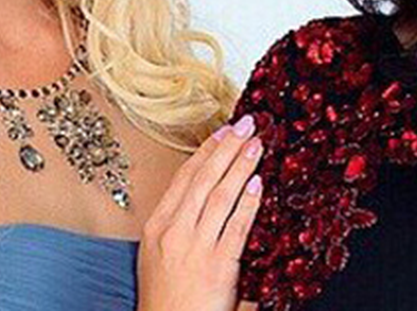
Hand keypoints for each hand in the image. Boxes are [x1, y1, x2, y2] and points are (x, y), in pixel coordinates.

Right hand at [137, 114, 263, 310]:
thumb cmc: (165, 299)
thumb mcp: (157, 255)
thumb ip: (178, 226)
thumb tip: (202, 200)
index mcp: (157, 226)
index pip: (184, 178)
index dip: (205, 152)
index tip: (221, 132)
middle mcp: (174, 231)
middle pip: (203, 179)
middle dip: (226, 148)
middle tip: (246, 124)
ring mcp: (195, 247)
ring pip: (221, 196)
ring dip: (241, 166)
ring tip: (257, 145)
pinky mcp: (217, 265)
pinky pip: (236, 226)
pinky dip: (249, 203)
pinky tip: (258, 184)